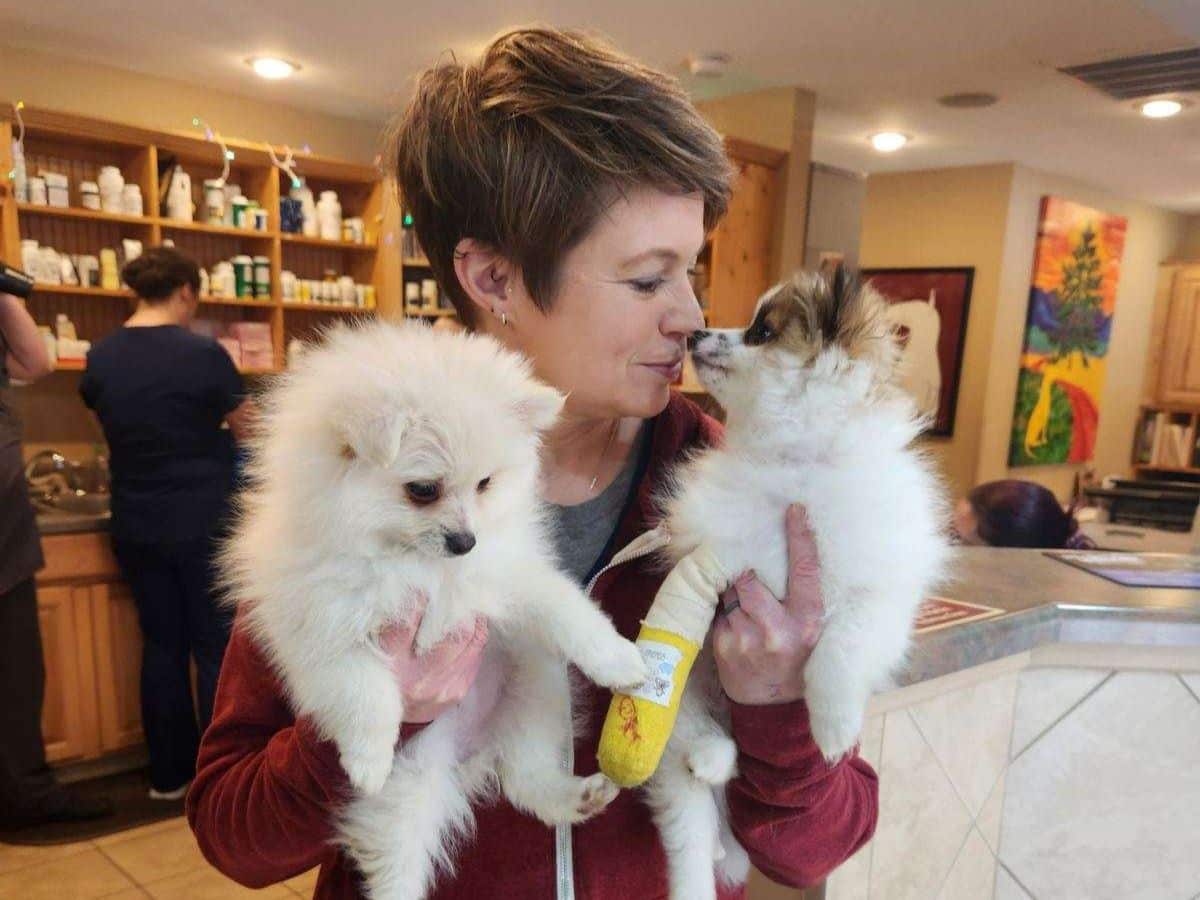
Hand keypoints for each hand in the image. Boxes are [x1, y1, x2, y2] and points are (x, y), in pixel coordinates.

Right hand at [379, 597, 488, 723]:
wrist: (393, 716)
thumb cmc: (385, 673)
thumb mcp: (377, 651)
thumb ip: (391, 626)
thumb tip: (412, 591)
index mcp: (390, 665)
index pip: (405, 627)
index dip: (417, 602)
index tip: (425, 586)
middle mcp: (417, 678)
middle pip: (453, 635)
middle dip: (460, 610)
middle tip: (459, 592)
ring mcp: (441, 687)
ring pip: (472, 643)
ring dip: (474, 620)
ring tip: (470, 607)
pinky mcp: (456, 691)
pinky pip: (476, 656)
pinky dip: (476, 639)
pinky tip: (472, 628)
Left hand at [713, 504, 824, 704]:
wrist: (772, 708)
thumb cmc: (797, 661)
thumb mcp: (814, 632)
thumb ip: (805, 598)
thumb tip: (790, 552)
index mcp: (808, 623)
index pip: (805, 570)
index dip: (799, 537)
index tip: (794, 509)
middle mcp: (779, 630)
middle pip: (752, 576)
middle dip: (749, 573)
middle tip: (755, 580)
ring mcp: (747, 638)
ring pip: (731, 589)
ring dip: (735, 591)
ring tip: (748, 611)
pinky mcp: (723, 644)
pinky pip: (719, 608)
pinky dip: (724, 610)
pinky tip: (737, 627)